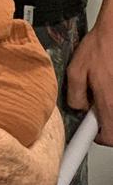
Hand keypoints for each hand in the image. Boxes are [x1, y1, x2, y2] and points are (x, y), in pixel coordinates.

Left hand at [67, 6, 112, 143]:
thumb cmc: (100, 47)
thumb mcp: (76, 69)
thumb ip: (75, 94)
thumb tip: (78, 107)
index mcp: (109, 102)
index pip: (110, 138)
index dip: (99, 138)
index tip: (92, 133)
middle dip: (105, 121)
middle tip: (96, 105)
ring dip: (110, 107)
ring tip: (103, 87)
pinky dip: (112, 95)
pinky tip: (108, 81)